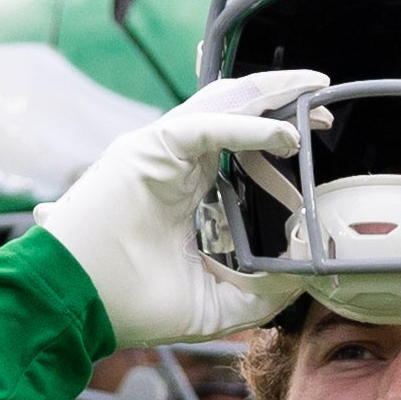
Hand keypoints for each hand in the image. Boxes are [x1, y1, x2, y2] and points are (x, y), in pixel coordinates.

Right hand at [34, 70, 327, 346]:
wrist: (75, 308)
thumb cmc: (128, 306)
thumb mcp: (214, 306)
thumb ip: (261, 293)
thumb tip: (305, 276)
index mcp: (184, 189)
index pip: (236, 144)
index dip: (275, 133)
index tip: (316, 135)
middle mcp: (173, 163)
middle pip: (234, 111)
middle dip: (281, 101)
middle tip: (325, 105)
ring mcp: (158, 151)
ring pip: (223, 103)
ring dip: (271, 94)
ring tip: (313, 91)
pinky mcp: (147, 149)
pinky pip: (207, 126)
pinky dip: (248, 127)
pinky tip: (285, 136)